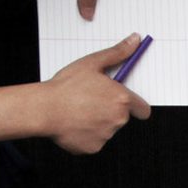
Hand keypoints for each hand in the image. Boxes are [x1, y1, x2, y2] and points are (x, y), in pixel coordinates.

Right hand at [38, 37, 150, 152]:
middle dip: (111, 110)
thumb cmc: (66, 86)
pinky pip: (94, 140)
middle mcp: (118, 119)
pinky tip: (74, 122)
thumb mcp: (92, 63)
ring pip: (107, 128)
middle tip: (90, 100)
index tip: (124, 101)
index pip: (143, 109)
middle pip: (122, 117)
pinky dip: (86, 134)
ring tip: (79, 110)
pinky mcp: (93, 147)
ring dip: (98, 121)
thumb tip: (134, 41)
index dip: (135, 105)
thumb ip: (117, 54)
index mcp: (122, 99)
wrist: (44, 109)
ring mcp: (106, 135)